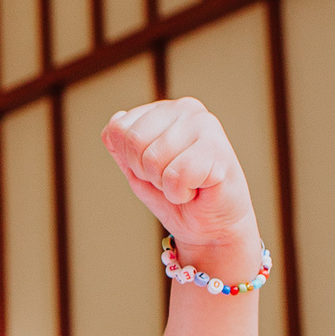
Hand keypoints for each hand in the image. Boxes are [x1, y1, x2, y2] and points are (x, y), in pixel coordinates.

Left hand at [102, 96, 258, 269]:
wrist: (209, 227)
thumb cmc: (175, 195)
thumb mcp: (137, 169)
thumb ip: (121, 146)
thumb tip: (116, 120)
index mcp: (163, 110)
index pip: (118, 128)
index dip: (130, 160)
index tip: (154, 170)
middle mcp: (185, 108)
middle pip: (134, 141)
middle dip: (146, 172)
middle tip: (171, 179)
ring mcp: (205, 124)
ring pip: (154, 158)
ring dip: (165, 184)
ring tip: (186, 183)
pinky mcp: (218, 148)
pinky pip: (176, 175)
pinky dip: (180, 193)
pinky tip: (198, 189)